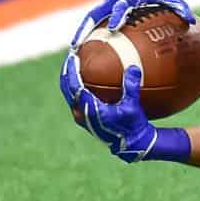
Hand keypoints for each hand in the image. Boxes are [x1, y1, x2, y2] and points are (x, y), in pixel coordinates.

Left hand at [60, 56, 189, 163]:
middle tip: (69, 56)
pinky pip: (76, 98)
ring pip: (69, 94)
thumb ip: (131, 87)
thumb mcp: (133, 106)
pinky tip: (85, 77)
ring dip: (70, 78)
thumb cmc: (132, 125)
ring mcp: (81, 116)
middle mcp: (80, 114)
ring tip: (73, 64)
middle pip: (66, 88)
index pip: (74, 87)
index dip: (72, 70)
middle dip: (66, 71)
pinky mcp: (85, 117)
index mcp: (88, 110)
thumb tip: (132, 67)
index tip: (73, 56)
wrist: (130, 144)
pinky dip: (77, 86)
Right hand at [70, 0, 192, 48]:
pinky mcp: (108, 3)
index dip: (117, 18)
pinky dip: (89, 27)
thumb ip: (178, 6)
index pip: (121, 8)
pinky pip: (96, 16)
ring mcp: (109, 1)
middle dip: (86, 28)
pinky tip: (84, 42)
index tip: (114, 29)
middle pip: (96, 14)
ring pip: (91, 16)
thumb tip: (192, 21)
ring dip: (82, 30)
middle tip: (77, 43)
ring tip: (74, 46)